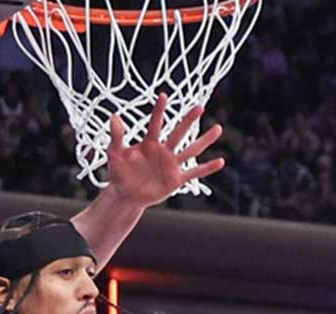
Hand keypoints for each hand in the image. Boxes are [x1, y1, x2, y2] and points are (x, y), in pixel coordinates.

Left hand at [104, 93, 225, 206]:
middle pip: (179, 132)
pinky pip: (194, 172)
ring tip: (218, 128)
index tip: (164, 95)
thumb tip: (114, 116)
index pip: (156, 123)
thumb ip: (116, 136)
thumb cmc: (118, 173)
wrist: (125, 195)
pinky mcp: (176, 179)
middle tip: (200, 106)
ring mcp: (172, 164)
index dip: (159, 110)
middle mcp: (163, 150)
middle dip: (189, 120)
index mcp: (149, 143)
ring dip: (205, 140)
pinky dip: (207, 168)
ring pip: (191, 150)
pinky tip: (220, 161)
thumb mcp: (115, 154)